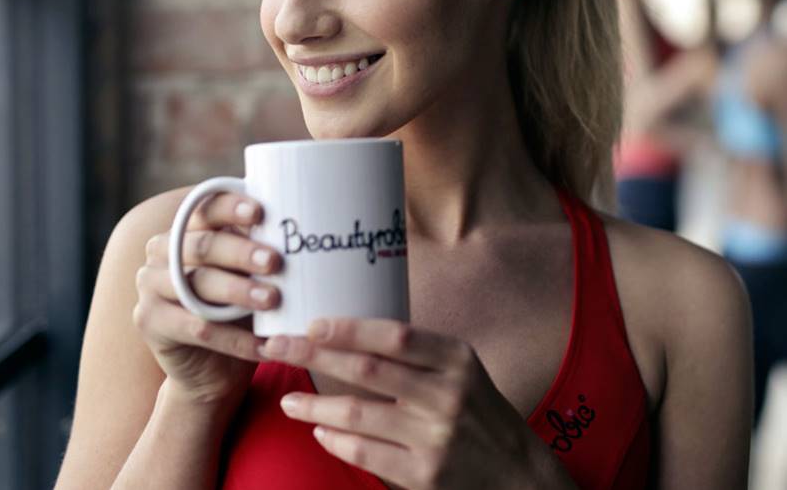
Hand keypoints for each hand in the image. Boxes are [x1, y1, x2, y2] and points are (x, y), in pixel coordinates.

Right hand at [133, 190, 281, 408]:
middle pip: (203, 247)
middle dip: (241, 253)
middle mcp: (161, 252)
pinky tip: (265, 344)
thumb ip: (258, 245)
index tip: (260, 212)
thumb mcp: (247, 272)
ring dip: (239, 292)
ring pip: (199, 286)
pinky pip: (198, 328)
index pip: (205, 209)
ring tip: (272, 300)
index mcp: (184, 228)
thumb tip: (303, 220)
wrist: (212, 368)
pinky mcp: (151, 322)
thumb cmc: (237, 306)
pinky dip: (236, 339)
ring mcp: (151, 286)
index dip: (231, 208)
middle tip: (274, 262)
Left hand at [259, 318, 556, 488]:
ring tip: (288, 398)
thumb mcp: (460, 368)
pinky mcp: (425, 475)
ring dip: (315, 404)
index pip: (394, 335)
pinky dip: (336, 439)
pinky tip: (319, 429)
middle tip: (278, 346)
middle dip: (315, 355)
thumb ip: (417, 351)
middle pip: (368, 369)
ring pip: (359, 414)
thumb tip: (349, 329)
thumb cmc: (477, 410)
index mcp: (455, 358)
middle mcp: (446, 394)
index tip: (312, 322)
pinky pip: (367, 452)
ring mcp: (435, 437)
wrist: (518, 475)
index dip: (349, 328)